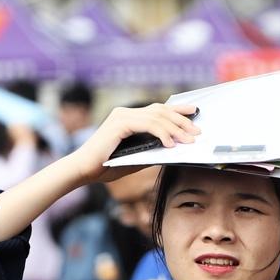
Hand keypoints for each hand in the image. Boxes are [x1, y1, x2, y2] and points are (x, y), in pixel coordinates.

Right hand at [69, 103, 199, 183]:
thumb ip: (151, 151)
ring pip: (156, 117)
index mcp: (128, 117)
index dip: (177, 110)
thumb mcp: (136, 158)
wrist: (83, 170)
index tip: (195, 113)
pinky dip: (161, 133)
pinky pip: (147, 125)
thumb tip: (173, 150)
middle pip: (160, 111)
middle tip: (197, 131)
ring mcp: (122, 116)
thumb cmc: (106, 166)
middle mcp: (125, 112)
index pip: (158, 110)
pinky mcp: (119, 124)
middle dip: (181, 120)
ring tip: (188, 140)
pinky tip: (170, 144)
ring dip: (175, 129)